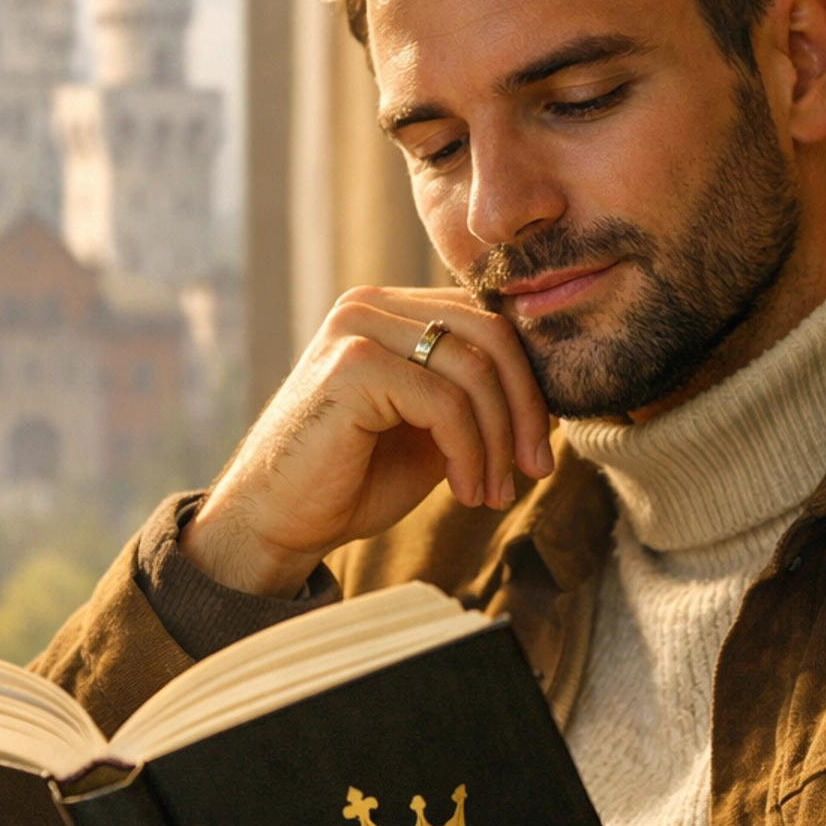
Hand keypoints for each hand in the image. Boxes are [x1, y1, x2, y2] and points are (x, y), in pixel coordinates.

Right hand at [180, 286, 552, 596]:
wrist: (275, 521)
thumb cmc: (350, 479)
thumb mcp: (431, 430)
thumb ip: (475, 399)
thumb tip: (550, 395)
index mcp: (392, 309)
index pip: (489, 321)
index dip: (528, 384)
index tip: (537, 450)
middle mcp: (371, 304)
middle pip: (492, 335)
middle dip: (527, 409)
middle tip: (533, 470)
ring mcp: (357, 328)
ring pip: (473, 370)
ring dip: (498, 442)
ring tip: (491, 493)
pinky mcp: (351, 365)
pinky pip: (445, 402)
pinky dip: (470, 452)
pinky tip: (464, 490)